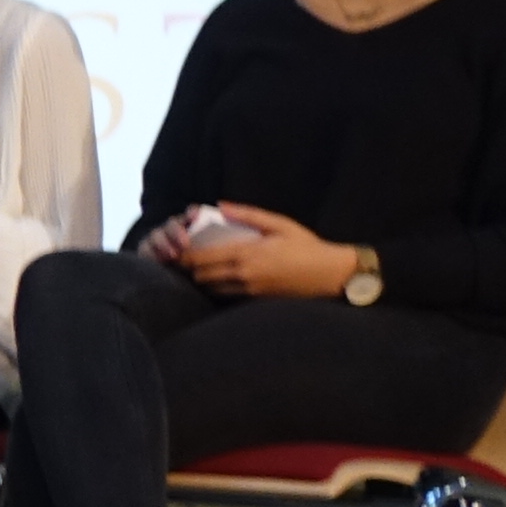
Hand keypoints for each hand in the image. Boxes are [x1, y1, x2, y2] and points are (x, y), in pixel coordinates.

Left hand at [180, 202, 360, 298]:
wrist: (331, 275)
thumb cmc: (307, 246)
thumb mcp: (279, 224)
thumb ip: (248, 215)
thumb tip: (221, 206)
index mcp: (246, 253)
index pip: (202, 258)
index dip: (183, 256)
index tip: (174, 250)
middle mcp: (243, 274)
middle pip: (201, 276)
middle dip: (189, 269)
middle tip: (183, 260)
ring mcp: (249, 290)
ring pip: (212, 289)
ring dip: (202, 280)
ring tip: (198, 269)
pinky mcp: (256, 300)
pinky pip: (227, 295)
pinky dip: (218, 288)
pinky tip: (218, 279)